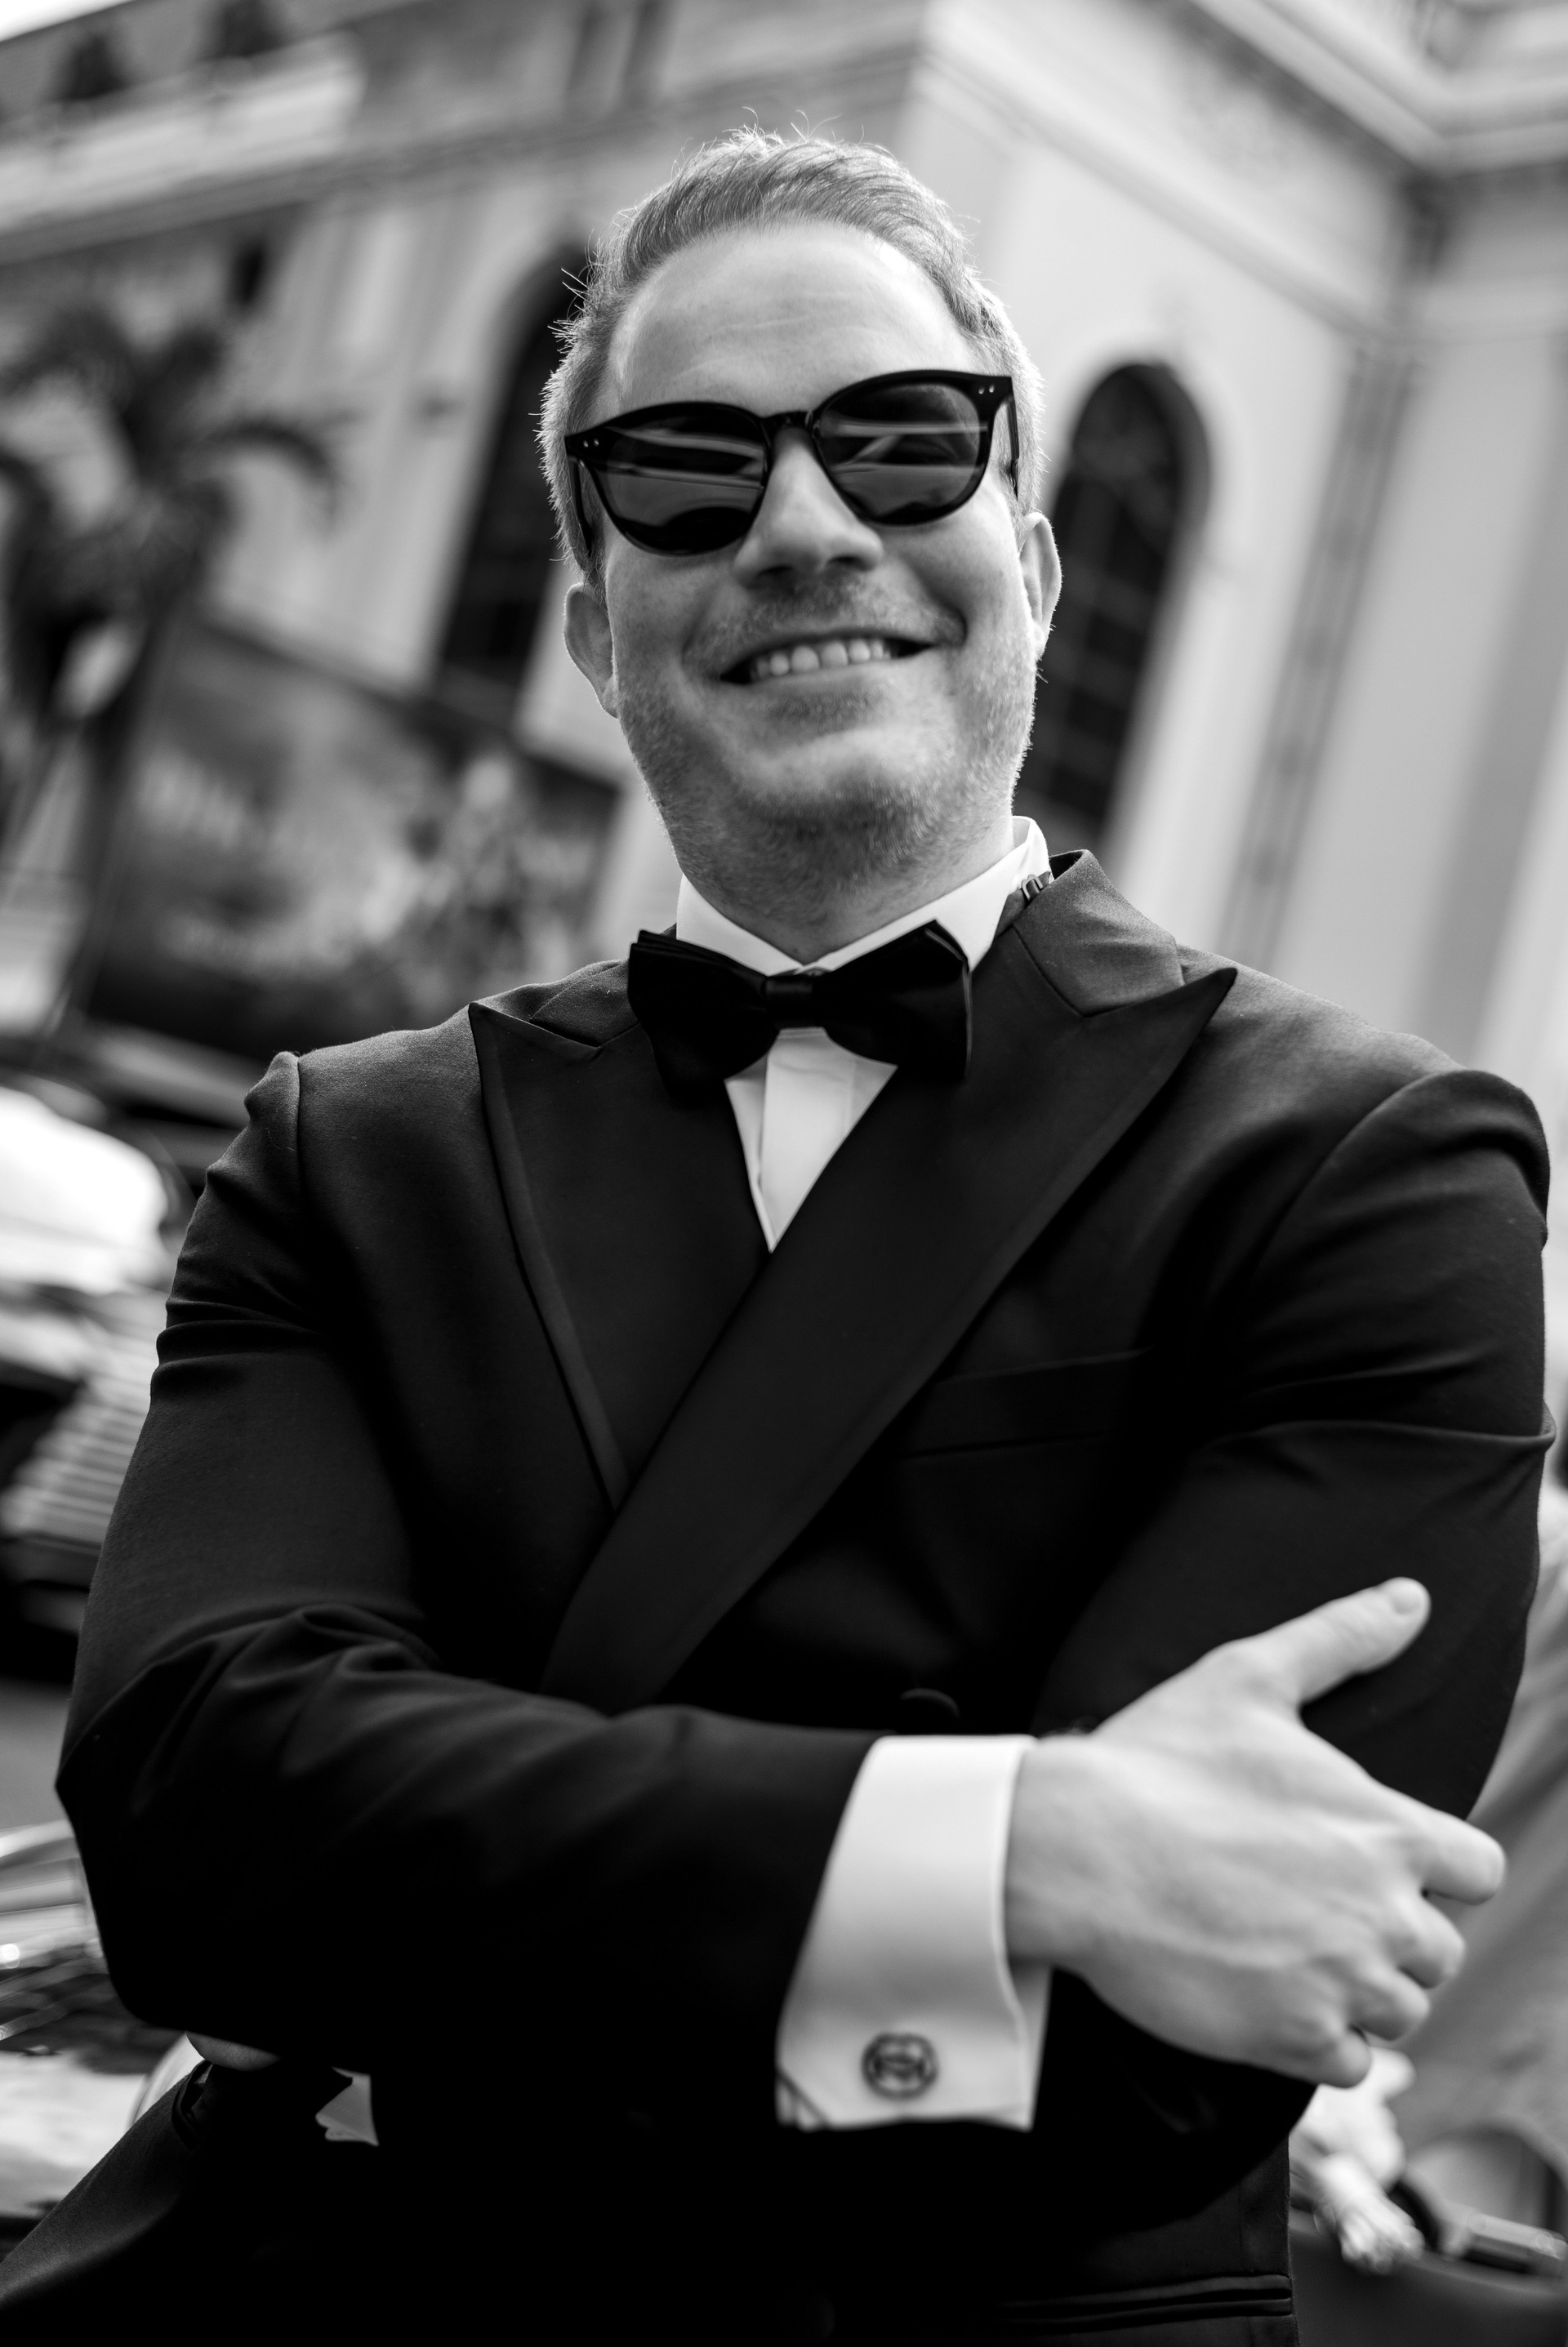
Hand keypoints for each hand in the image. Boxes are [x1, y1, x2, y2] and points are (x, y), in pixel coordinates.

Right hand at [1004, 1579, 1502, 2084]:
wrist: (1077, 1849)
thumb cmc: (1159, 1758)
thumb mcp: (1249, 1677)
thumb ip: (1341, 1638)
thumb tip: (1412, 1597)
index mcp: (1389, 1831)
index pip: (1478, 1871)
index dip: (1436, 1868)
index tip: (1381, 1863)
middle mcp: (1383, 1915)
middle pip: (1439, 1952)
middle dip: (1390, 1934)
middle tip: (1316, 1909)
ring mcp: (1340, 1983)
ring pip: (1398, 2012)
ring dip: (1358, 1991)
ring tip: (1291, 1954)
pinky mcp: (1291, 2038)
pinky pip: (1347, 2063)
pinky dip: (1319, 2042)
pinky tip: (1270, 1998)